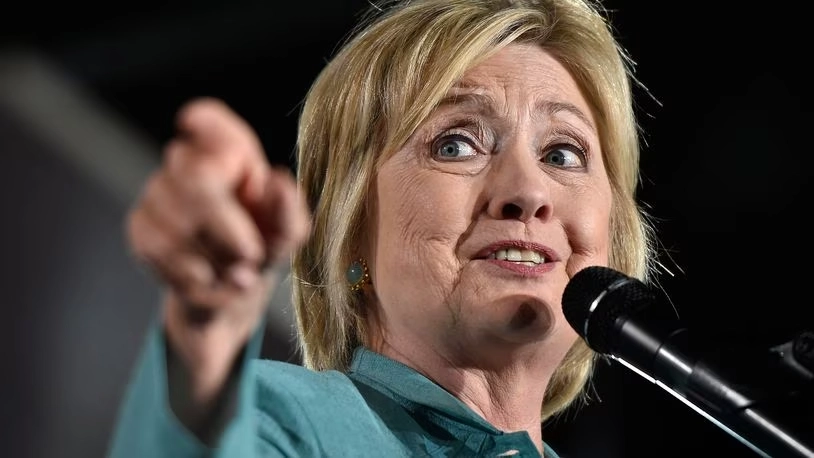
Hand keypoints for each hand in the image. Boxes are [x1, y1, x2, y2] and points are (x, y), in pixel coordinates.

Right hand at [126, 97, 310, 402]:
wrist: (232, 289)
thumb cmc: (264, 246)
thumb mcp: (289, 232)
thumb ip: (290, 210)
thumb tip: (279, 180)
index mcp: (233, 155)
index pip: (212, 122)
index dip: (204, 121)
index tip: (191, 120)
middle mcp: (190, 164)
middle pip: (196, 178)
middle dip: (226, 225)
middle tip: (249, 254)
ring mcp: (158, 191)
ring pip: (177, 222)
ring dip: (212, 257)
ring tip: (233, 272)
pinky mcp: (139, 226)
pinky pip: (160, 249)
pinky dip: (190, 273)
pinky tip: (206, 278)